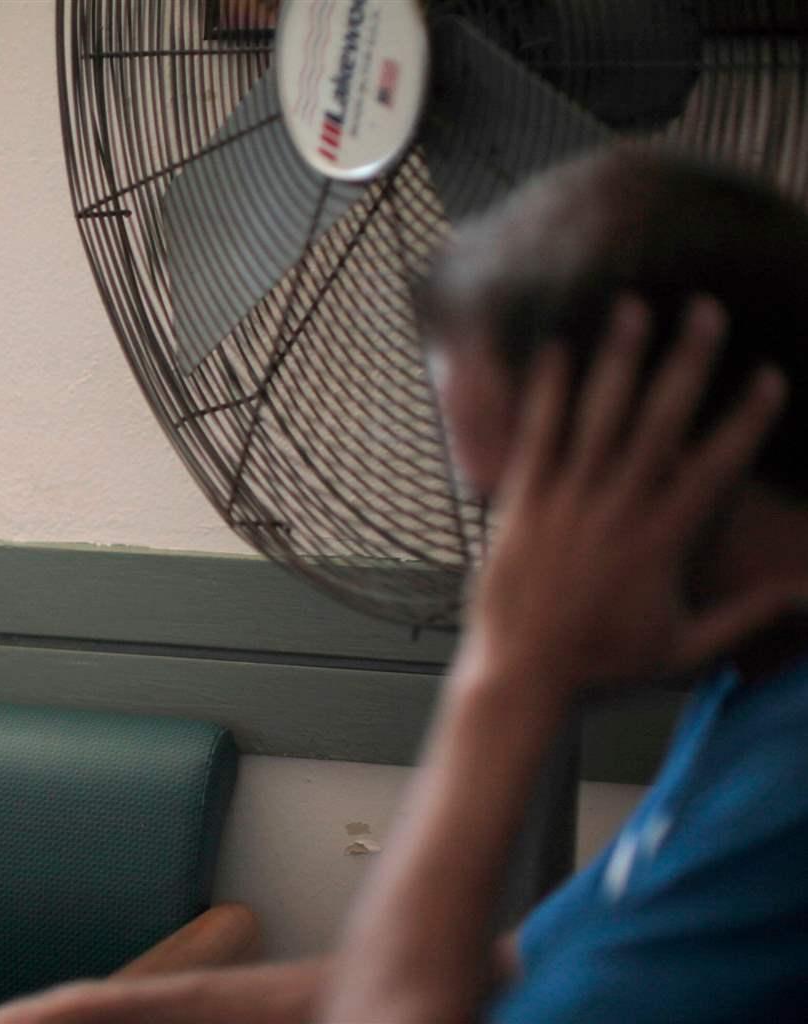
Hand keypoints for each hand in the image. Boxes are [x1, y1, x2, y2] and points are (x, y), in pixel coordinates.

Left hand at [457, 295, 791, 706]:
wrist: (522, 676)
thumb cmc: (603, 665)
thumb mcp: (685, 648)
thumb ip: (744, 616)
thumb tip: (801, 596)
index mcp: (662, 539)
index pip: (716, 464)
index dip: (746, 418)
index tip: (770, 376)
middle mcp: (617, 509)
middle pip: (659, 420)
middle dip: (686, 362)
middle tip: (705, 311)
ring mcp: (566, 502)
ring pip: (597, 417)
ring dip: (618, 358)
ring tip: (632, 307)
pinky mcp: (520, 503)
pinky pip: (536, 437)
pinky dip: (548, 393)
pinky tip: (557, 350)